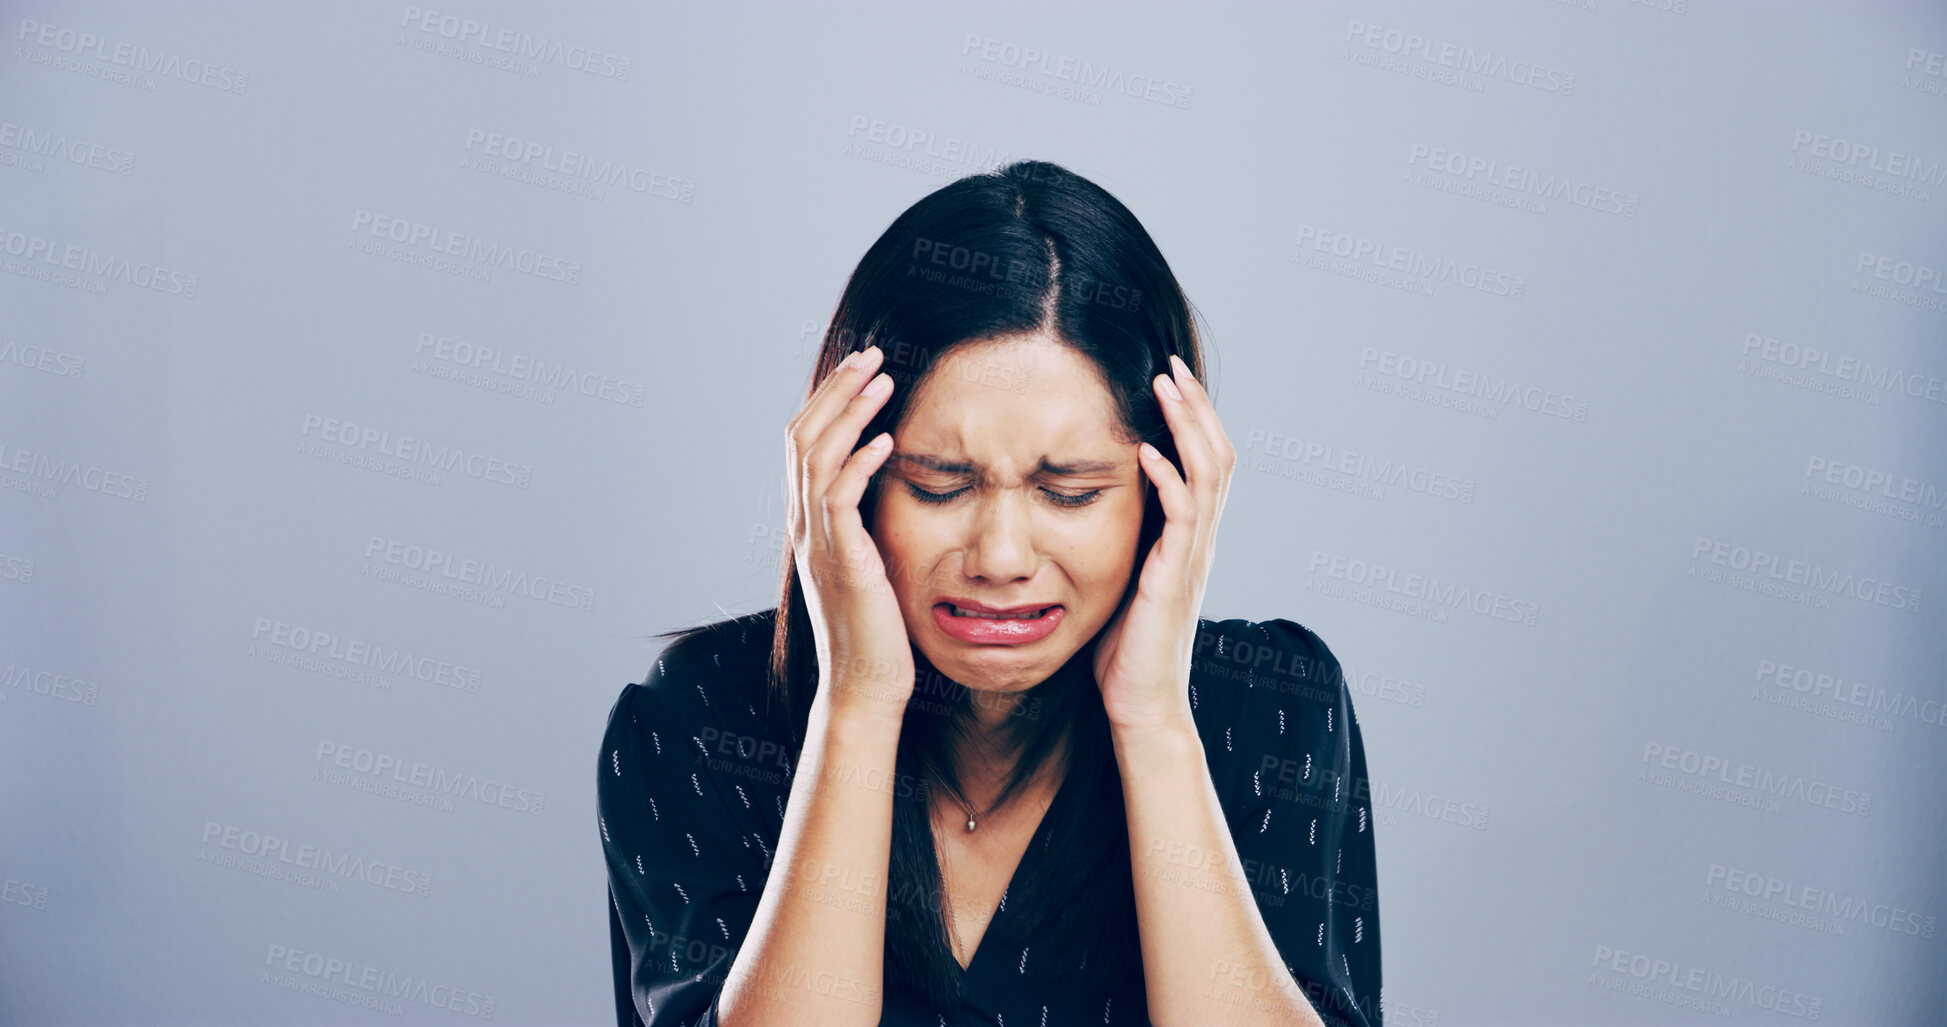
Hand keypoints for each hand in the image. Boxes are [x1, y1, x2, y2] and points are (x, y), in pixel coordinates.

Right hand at [784, 344, 913, 723]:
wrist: (863, 685)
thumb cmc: (876, 631)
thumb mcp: (869, 565)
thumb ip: (866, 526)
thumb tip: (888, 491)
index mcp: (809, 524)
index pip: (804, 445)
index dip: (829, 403)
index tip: (862, 372)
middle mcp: (804, 527)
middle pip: (803, 437)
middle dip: (837, 391)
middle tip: (870, 356)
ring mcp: (817, 542)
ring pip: (816, 457)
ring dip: (850, 413)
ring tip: (883, 379)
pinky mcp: (841, 560)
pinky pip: (839, 498)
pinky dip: (860, 462)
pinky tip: (887, 440)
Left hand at [1092, 353, 1236, 732]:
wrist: (1142, 705)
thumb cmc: (1125, 651)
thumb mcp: (1124, 581)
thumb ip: (1125, 544)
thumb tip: (1094, 507)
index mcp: (1190, 541)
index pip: (1205, 464)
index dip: (1193, 420)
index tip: (1167, 380)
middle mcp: (1201, 543)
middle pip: (1217, 457)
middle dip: (1195, 408)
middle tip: (1171, 367)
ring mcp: (1192, 560)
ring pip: (1208, 477)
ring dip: (1187, 427)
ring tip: (1166, 388)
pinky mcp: (1174, 579)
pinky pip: (1182, 519)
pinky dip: (1169, 481)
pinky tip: (1149, 452)